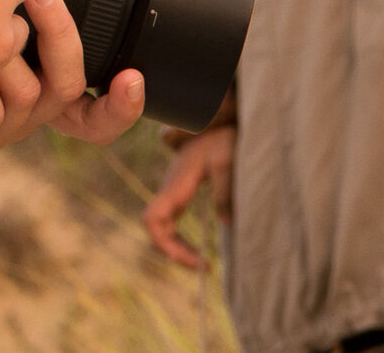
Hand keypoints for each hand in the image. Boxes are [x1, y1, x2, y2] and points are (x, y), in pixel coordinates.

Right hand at [143, 123, 235, 268]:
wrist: (222, 115)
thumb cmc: (226, 134)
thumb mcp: (230, 159)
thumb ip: (226, 190)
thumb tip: (225, 222)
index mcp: (177, 182)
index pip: (154, 219)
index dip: (168, 245)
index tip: (198, 260)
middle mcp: (171, 188)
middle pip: (156, 227)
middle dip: (174, 251)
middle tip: (204, 267)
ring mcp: (175, 189)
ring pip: (162, 224)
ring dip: (177, 246)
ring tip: (202, 262)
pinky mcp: (183, 189)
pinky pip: (172, 219)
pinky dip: (181, 237)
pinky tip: (199, 245)